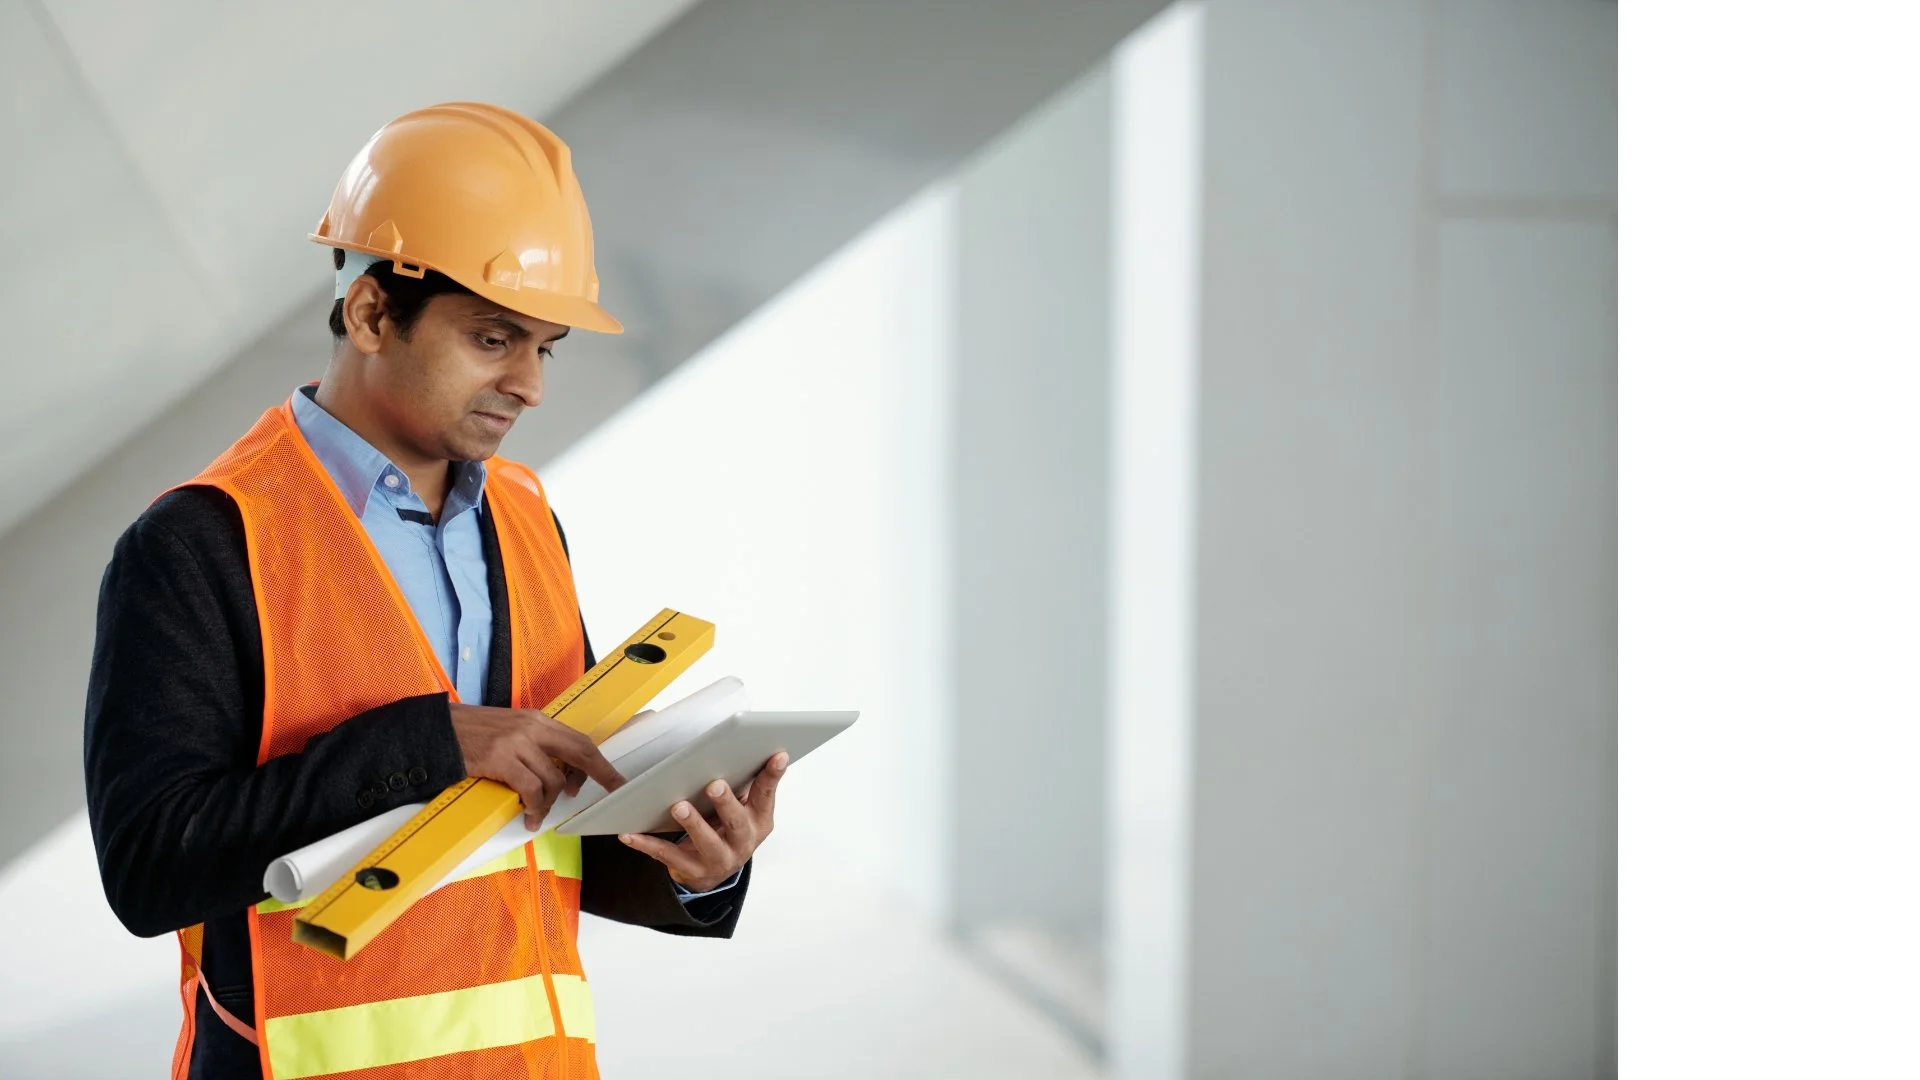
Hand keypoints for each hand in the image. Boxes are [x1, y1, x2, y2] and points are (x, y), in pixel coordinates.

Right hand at [450, 704, 626, 829]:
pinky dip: (533, 807)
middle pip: (579, 752)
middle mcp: (531, 727)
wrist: (433, 731)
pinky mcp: (500, 759)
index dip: (599, 761)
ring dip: (549, 803)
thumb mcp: (507, 731)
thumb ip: (533, 745)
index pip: (579, 740)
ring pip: (552, 779)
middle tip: (612, 792)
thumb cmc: (468, 735)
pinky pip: (530, 789)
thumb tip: (557, 774)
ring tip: (536, 815)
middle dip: (599, 775)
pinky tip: (527, 816)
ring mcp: (516, 742)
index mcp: (536, 719)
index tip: (613, 778)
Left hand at [620, 752, 787, 892]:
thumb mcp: (745, 809)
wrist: (714, 871)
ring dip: (693, 824)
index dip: (773, 775)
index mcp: (758, 820)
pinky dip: (648, 844)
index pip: (766, 795)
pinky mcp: (692, 871)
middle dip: (726, 804)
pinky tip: (630, 834)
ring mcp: (718, 860)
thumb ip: (747, 783)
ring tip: (679, 807)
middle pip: (736, 823)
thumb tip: (746, 746)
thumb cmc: (728, 828)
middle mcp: (743, 843)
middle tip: (714, 785)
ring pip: (707, 843)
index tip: (778, 754)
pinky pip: (668, 856)